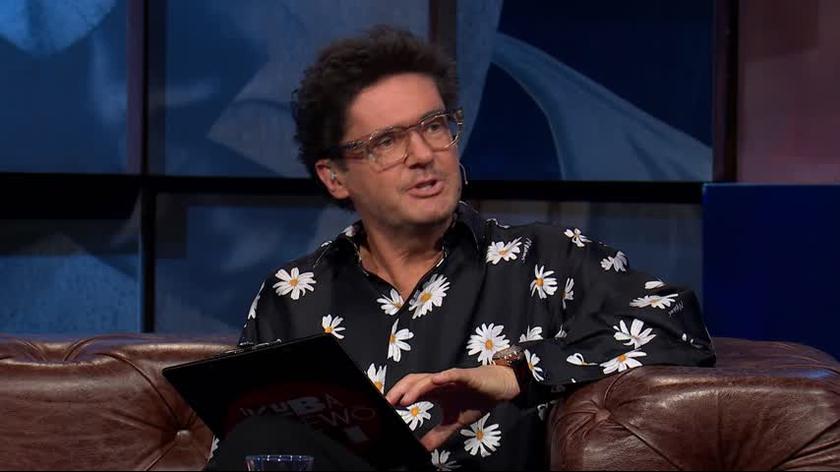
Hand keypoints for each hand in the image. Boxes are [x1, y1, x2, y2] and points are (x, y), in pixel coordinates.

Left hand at [385, 365, 519, 450]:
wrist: (499, 387)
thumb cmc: (476, 399)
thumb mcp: (454, 422)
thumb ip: (438, 434)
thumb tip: (424, 449)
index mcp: (434, 391)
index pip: (411, 391)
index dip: (397, 396)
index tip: (384, 408)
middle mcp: (439, 382)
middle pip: (414, 381)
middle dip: (400, 390)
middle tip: (387, 403)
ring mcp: (451, 378)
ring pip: (430, 379)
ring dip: (416, 388)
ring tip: (405, 399)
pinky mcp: (466, 376)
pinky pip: (453, 374)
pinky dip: (444, 376)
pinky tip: (436, 380)